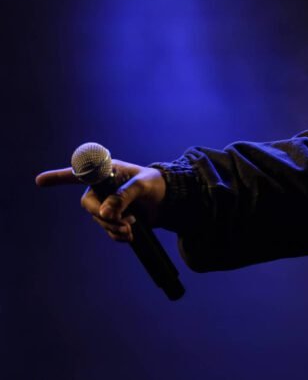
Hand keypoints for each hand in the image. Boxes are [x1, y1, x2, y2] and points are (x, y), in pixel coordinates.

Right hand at [36, 160, 166, 242]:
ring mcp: (106, 203)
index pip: (79, 173)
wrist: (169, 201)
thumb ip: (124, 196)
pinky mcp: (113, 217)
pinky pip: (107, 230)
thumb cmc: (156, 184)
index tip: (39, 181)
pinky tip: (131, 234)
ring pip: (99, 219)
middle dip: (103, 215)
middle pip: (88, 204)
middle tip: (124, 222)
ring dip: (114, 227)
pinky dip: (118, 235)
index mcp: (107, 171)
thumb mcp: (143, 186)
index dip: (58, 177)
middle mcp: (103, 187)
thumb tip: (104, 213)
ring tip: (132, 227)